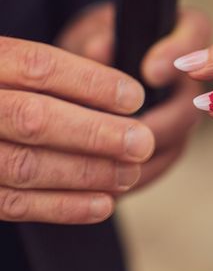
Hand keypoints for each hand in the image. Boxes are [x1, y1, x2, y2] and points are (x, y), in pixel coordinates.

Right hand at [0, 35, 152, 223]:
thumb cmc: (15, 89)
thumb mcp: (26, 63)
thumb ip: (72, 65)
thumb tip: (124, 78)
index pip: (38, 66)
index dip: (91, 83)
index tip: (134, 97)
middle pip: (33, 119)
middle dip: (95, 134)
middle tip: (141, 143)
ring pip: (25, 166)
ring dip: (87, 173)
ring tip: (128, 174)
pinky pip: (13, 204)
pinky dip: (63, 207)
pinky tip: (103, 204)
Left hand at [58, 4, 212, 189]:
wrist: (89, 75)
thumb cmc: (97, 42)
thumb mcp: (93, 31)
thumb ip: (98, 37)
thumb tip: (98, 50)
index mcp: (183, 33)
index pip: (195, 33)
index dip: (178, 55)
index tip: (151, 71)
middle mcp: (192, 78)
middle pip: (190, 104)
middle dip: (157, 125)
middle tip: (123, 135)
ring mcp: (183, 116)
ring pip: (174, 144)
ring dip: (141, 159)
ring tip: (106, 166)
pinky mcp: (168, 146)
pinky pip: (157, 166)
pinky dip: (131, 177)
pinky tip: (100, 185)